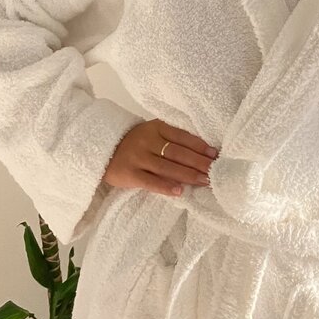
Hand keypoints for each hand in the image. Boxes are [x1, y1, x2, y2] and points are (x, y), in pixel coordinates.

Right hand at [103, 118, 219, 196]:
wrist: (102, 149)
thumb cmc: (134, 142)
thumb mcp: (151, 133)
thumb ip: (170, 139)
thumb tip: (200, 152)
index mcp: (156, 127)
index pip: (183, 137)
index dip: (200, 146)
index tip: (215, 155)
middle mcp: (148, 141)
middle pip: (178, 153)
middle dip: (199, 162)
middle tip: (215, 171)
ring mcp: (138, 157)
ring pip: (168, 167)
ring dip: (188, 175)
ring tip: (205, 181)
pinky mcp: (129, 174)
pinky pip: (150, 182)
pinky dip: (166, 187)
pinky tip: (180, 191)